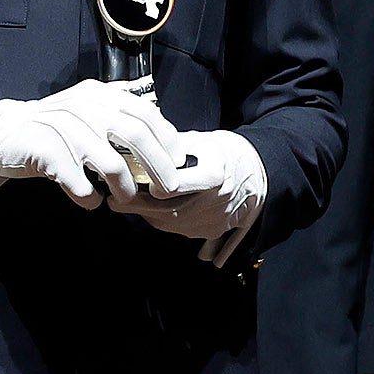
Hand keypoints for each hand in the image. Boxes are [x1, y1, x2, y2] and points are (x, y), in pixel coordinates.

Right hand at [0, 80, 184, 207]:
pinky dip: (90, 199)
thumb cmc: (55, 128)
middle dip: (159, 166)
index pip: (145, 113)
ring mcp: (66, 128)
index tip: (178, 161)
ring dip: (126, 189)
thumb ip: (118, 118)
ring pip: (112, 164)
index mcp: (99, 95)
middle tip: (169, 188)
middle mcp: (85, 106)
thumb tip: (162, 139)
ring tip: (125, 199)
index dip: (167, 139)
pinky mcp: (47, 152)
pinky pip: (81, 184)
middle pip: (136, 136)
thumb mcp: (87, 111)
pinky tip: (90, 201)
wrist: (4, 133)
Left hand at [115, 128, 266, 261]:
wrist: (257, 174)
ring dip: (146, 214)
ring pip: (167, 224)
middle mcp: (215, 202)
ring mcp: (213, 221)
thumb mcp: (199, 141)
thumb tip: (133, 151)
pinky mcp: (211, 231)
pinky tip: (157, 207)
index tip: (129, 180)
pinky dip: (162, 220)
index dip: (146, 186)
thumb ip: (168, 149)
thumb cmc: (224, 153)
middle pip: (164, 211)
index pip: (169, 187)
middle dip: (136, 205)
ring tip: (133, 200)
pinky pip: (177, 229)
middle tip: (116, 197)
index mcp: (213, 175)